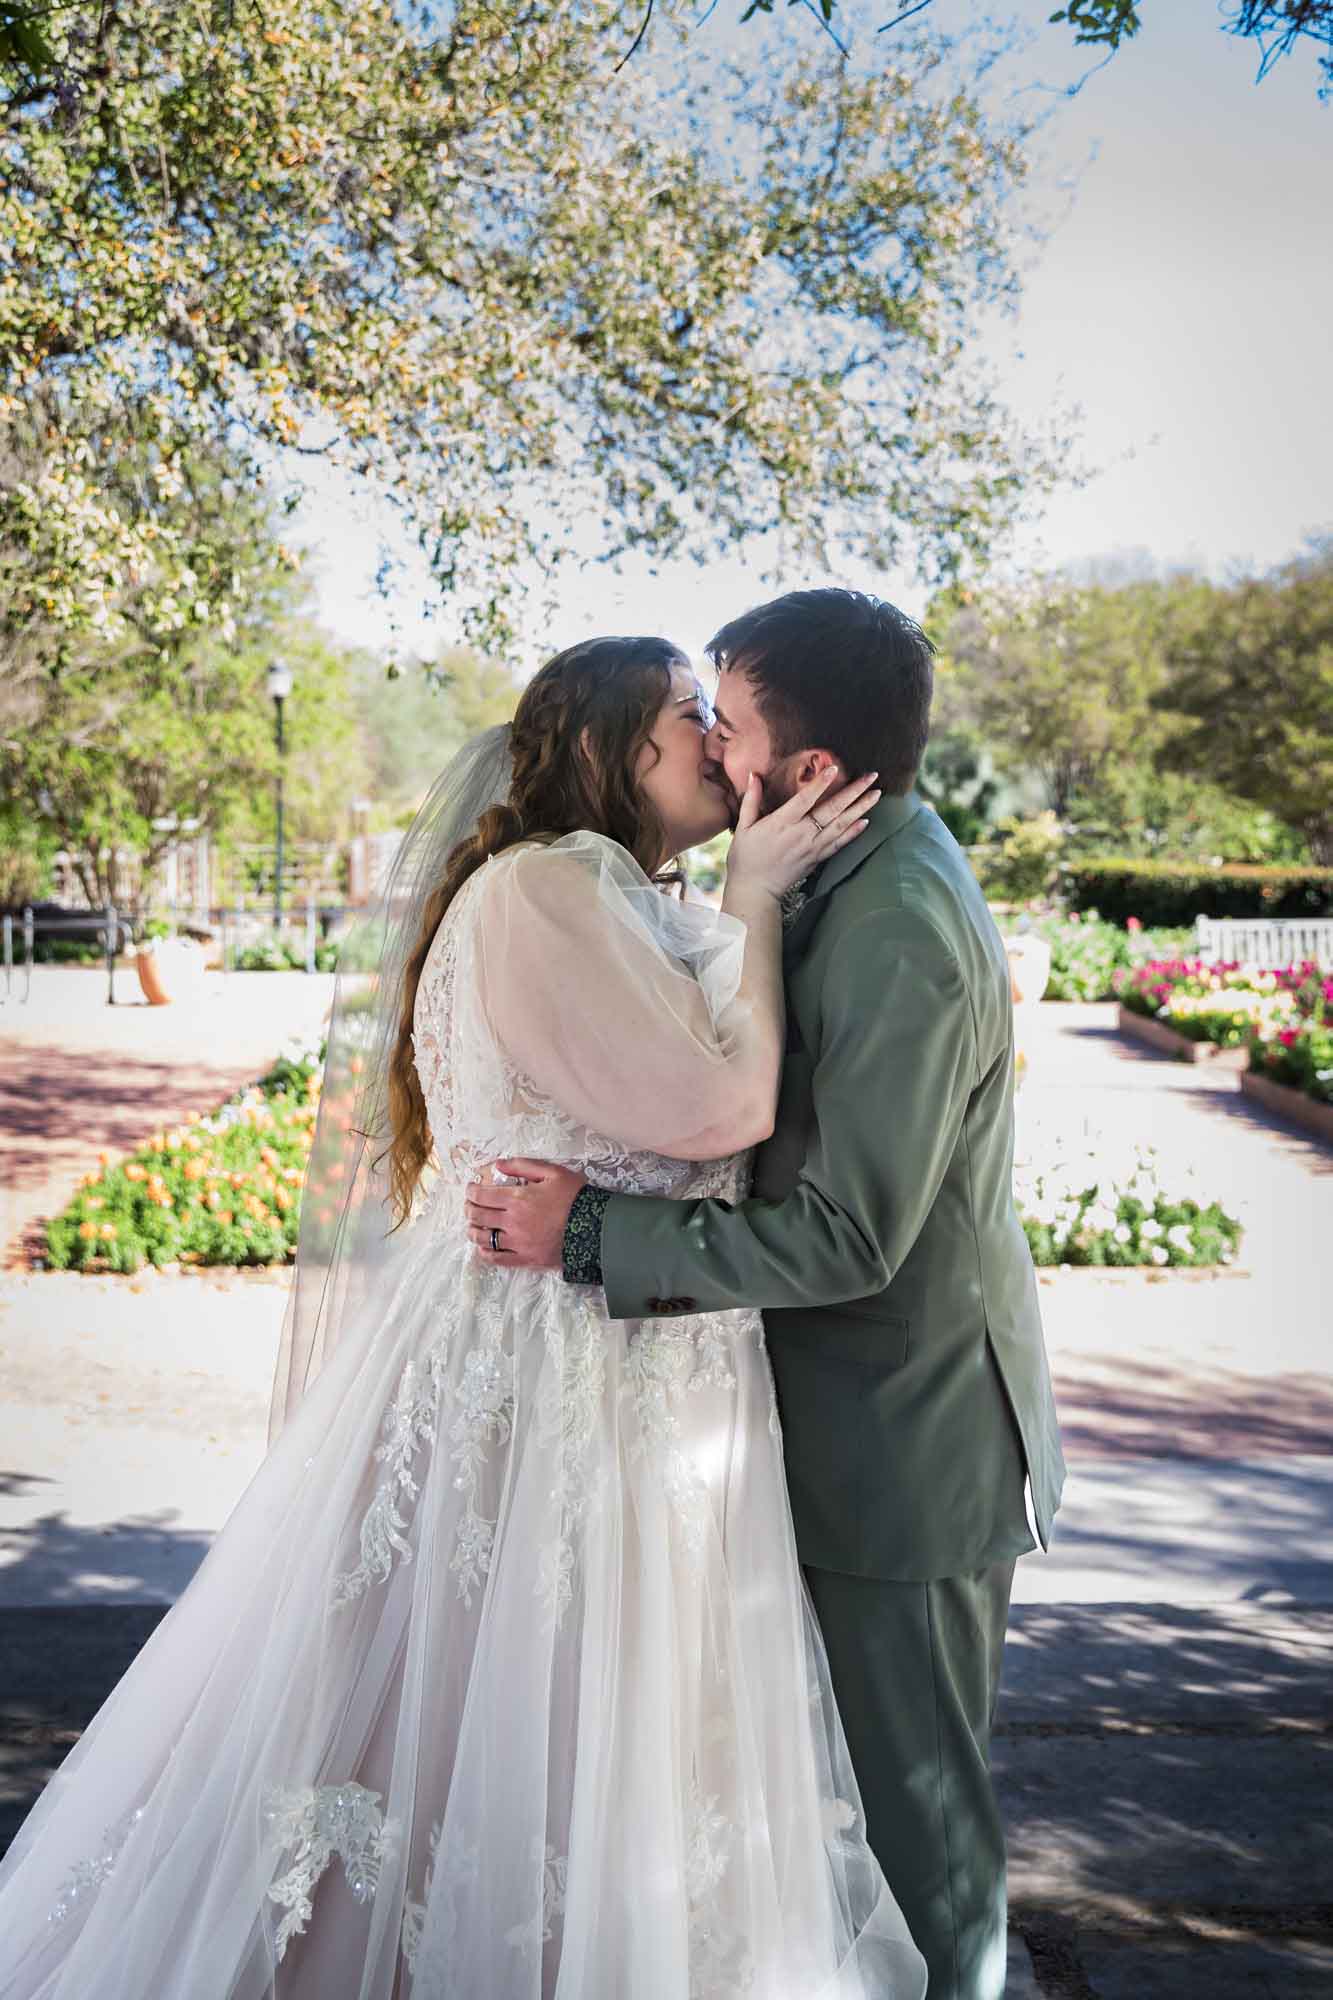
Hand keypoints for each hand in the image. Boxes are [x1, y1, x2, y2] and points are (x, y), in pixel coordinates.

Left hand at [465, 1159, 586, 1268]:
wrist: (595, 1227)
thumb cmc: (575, 1197)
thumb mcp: (552, 1172)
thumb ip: (522, 1165)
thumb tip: (497, 1164)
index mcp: (518, 1197)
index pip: (482, 1195)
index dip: (471, 1191)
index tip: (471, 1188)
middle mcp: (512, 1221)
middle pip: (478, 1216)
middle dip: (469, 1209)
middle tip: (469, 1205)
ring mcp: (517, 1243)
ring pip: (483, 1239)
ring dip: (473, 1231)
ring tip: (473, 1226)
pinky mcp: (525, 1259)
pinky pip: (497, 1259)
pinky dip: (485, 1253)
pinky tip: (484, 1248)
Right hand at [725, 766, 880, 899]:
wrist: (756, 891)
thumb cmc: (746, 858)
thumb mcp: (743, 827)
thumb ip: (751, 800)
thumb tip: (754, 775)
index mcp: (781, 823)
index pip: (805, 799)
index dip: (820, 784)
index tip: (834, 769)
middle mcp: (801, 834)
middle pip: (832, 810)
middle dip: (854, 791)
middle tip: (871, 777)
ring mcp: (812, 847)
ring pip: (841, 825)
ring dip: (861, 808)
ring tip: (876, 794)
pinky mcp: (817, 858)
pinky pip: (840, 843)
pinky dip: (854, 832)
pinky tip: (866, 821)